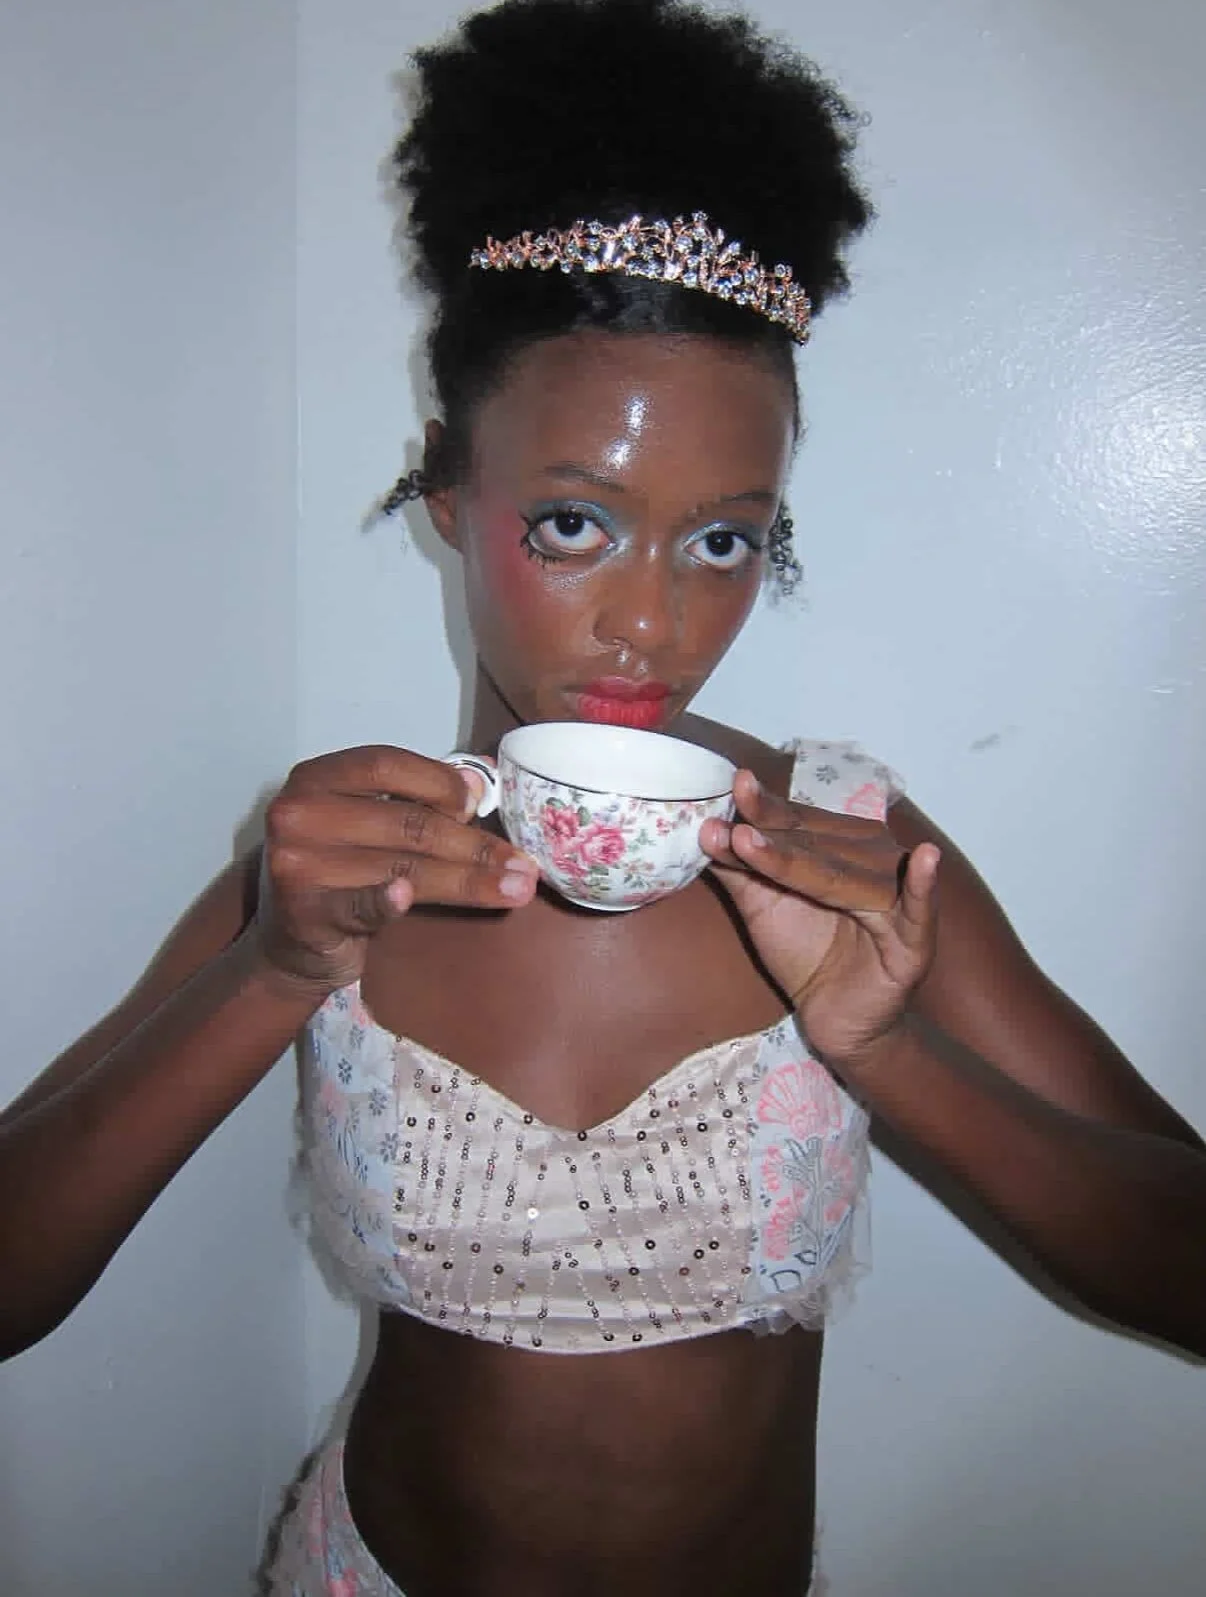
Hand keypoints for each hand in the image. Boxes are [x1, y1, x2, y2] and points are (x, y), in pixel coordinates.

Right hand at [252, 746, 538, 991]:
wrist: (292, 946)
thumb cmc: (341, 873)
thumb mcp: (368, 824)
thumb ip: (414, 799)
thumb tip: (478, 783)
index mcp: (316, 778)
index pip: (386, 765)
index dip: (440, 782)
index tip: (481, 805)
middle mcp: (298, 814)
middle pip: (406, 823)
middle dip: (474, 846)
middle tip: (524, 866)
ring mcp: (296, 865)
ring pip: (401, 867)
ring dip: (466, 880)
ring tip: (515, 889)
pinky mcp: (305, 915)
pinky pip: (358, 905)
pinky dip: (384, 901)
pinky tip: (405, 898)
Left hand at [700, 770, 940, 1067]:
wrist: (833, 1015)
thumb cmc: (803, 952)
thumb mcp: (763, 905)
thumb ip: (740, 868)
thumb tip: (706, 827)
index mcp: (838, 847)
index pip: (798, 822)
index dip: (767, 808)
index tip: (736, 786)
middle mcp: (871, 860)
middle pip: (818, 844)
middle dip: (773, 830)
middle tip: (736, 813)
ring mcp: (895, 896)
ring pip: (849, 874)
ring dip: (808, 857)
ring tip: (756, 840)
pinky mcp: (914, 939)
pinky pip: (918, 908)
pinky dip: (923, 883)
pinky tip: (926, 857)